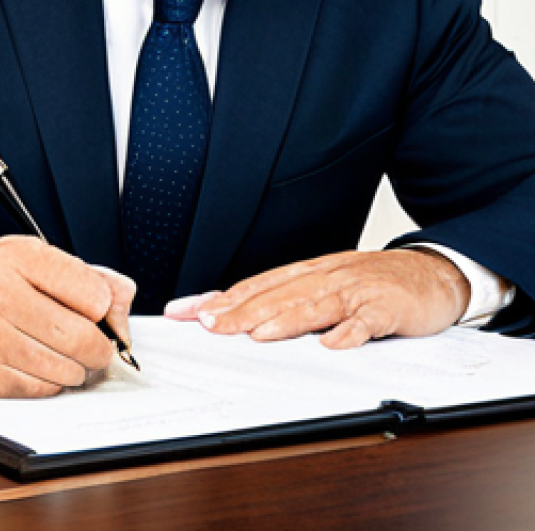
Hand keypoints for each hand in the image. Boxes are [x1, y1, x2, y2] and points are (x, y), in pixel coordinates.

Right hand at [0, 236, 135, 396]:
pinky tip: (35, 365)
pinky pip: (40, 388)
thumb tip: (124, 299)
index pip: (93, 292)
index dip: (105, 309)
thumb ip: (88, 277)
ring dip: (74, 369)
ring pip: (64, 368)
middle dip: (98, 349)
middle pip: (81, 336)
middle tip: (95, 348)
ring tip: (62, 355)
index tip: (99, 313)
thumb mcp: (36, 265)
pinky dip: (48, 382)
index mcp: (18, 256)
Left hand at [164, 249, 469, 348]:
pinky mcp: (387, 308)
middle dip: (239, 310)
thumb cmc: (372, 283)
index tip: (185, 311)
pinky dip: (350, 331)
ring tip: (258, 334)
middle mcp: (324, 277)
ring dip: (285, 320)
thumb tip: (239, 318)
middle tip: (208, 324)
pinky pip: (367, 321)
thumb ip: (286, 300)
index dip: (219, 299)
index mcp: (306, 274)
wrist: (431, 272)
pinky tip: (333, 344)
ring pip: (314, 304)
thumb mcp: (325, 285)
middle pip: (276, 294)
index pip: (254, 285)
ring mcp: (355, 291)